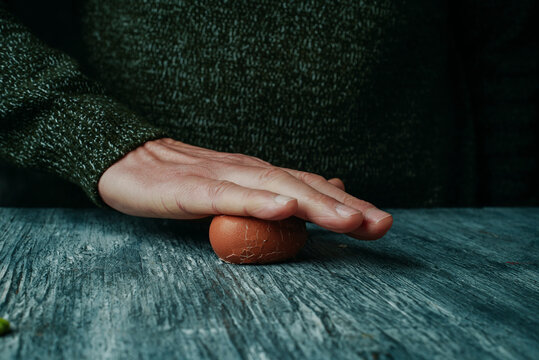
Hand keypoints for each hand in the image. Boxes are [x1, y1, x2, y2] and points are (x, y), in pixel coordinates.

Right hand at [98, 138, 392, 239]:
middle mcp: (248, 171)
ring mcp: (222, 178)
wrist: (130, 162)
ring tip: (348, 219)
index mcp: (260, 175)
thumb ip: (271, 193)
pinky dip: (258, 201)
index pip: (312, 187)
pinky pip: (229, 196)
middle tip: (381, 223)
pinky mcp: (193, 189)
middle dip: (344, 207)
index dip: (347, 204)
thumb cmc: (184, 180)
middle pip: (303, 186)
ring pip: (274, 189)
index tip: (381, 222)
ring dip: (314, 204)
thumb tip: (313, 198)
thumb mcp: (234, 189)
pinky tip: (284, 208)